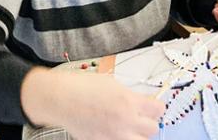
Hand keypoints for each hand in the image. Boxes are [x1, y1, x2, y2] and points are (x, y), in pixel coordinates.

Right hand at [22, 68, 164, 139]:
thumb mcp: (110, 83)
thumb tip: (141, 102)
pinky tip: (114, 132)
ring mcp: (114, 135)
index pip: (158, 109)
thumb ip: (129, 95)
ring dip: (138, 134)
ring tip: (129, 127)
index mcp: (128, 101)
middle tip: (140, 116)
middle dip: (148, 121)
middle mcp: (125, 120)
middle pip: (153, 128)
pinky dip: (121, 139)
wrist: (59, 98)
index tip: (152, 106)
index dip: (156, 106)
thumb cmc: (80, 87)